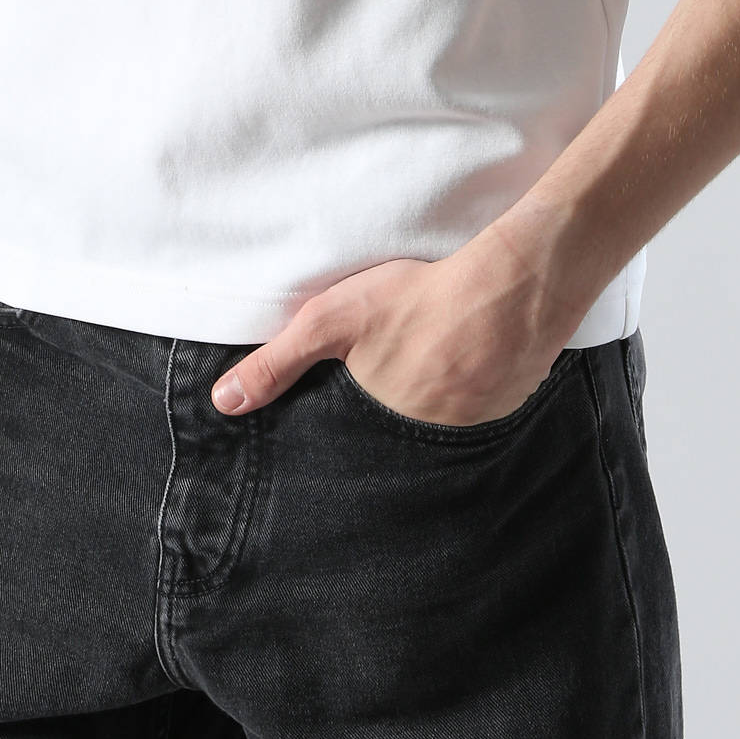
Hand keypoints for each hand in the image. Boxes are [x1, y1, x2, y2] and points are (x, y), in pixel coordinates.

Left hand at [210, 248, 574, 427]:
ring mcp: (470, 434)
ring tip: (423, 371)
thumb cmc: (420, 300)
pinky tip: (462, 365)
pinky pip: (473, 417)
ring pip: (433, 431)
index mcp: (380, 431)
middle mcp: (426, 446)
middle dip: (381, 423)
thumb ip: (277, 362)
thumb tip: (224, 404)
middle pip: (391, 442)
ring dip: (424, 411)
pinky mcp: (504, 414)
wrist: (515, 286)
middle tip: (389, 379)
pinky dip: (463, 397)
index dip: (339, 436)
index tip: (339, 416)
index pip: (348, 452)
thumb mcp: (333, 321)